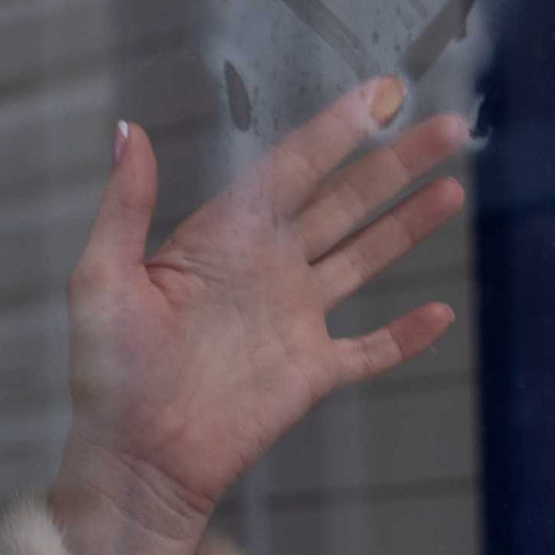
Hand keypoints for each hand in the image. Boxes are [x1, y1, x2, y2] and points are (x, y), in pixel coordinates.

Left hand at [48, 76, 469, 554]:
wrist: (134, 460)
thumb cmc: (106, 372)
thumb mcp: (101, 280)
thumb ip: (124, 206)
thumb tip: (128, 128)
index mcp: (221, 237)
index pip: (291, 170)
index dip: (336, 131)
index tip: (379, 93)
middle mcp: (266, 268)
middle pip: (344, 202)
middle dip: (395, 164)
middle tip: (446, 125)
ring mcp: (294, 320)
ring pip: (365, 258)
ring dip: (409, 225)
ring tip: (453, 186)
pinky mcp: (311, 373)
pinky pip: (369, 349)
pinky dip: (406, 335)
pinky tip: (441, 311)